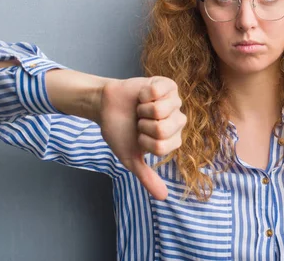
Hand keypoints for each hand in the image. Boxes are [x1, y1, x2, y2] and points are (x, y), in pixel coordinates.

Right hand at [98, 76, 185, 199]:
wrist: (106, 106)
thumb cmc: (120, 131)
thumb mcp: (131, 157)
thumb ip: (147, 177)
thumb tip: (162, 198)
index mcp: (173, 139)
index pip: (162, 147)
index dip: (144, 142)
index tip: (139, 137)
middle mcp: (178, 121)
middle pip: (163, 129)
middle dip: (143, 126)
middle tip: (139, 122)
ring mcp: (174, 102)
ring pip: (160, 110)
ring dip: (143, 110)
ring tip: (141, 109)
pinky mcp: (167, 85)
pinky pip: (158, 92)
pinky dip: (144, 95)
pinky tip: (142, 96)